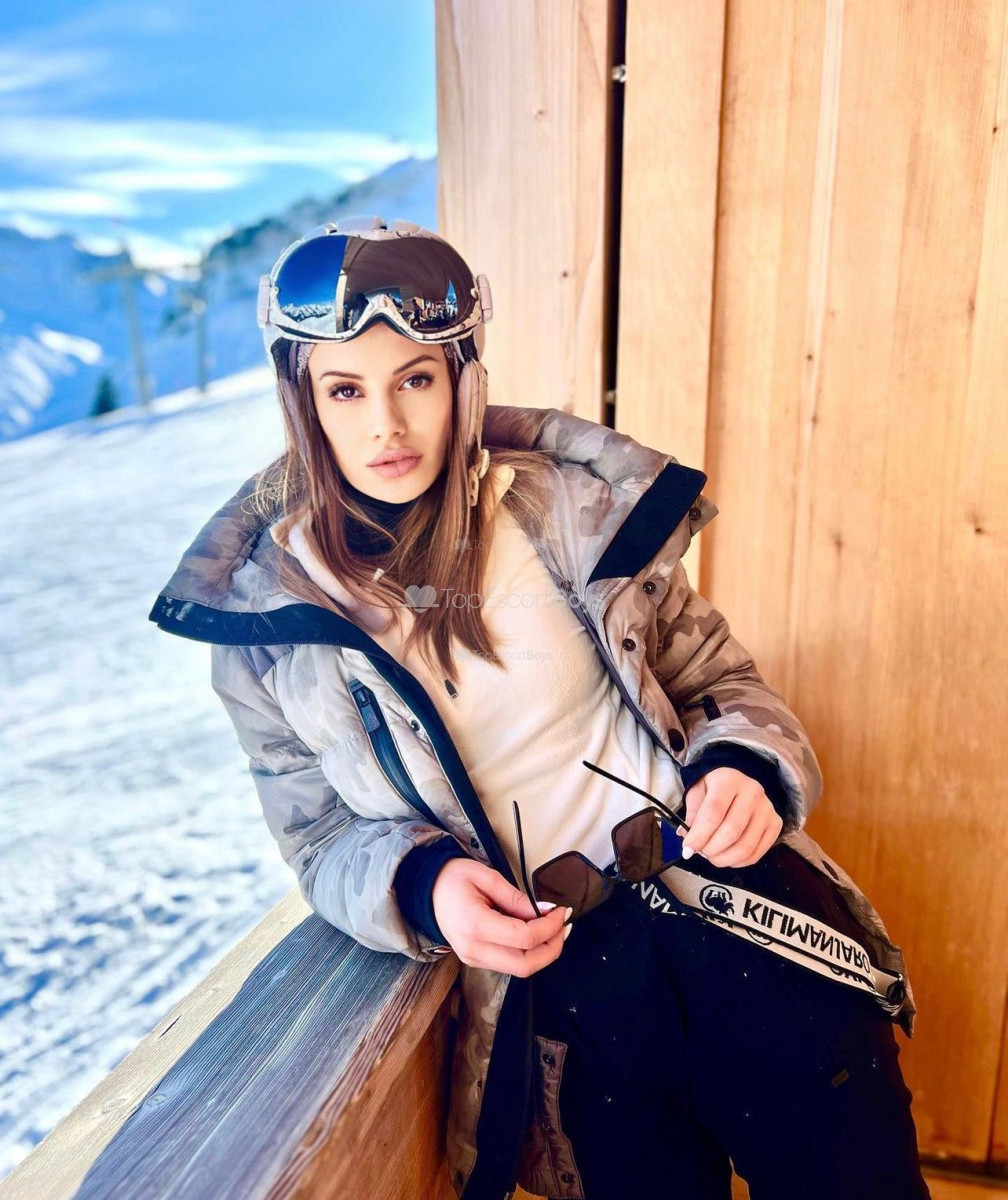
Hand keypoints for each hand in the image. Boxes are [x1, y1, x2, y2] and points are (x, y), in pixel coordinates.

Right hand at [431, 857, 570, 975]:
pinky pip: (510, 964)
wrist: (426, 891)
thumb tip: (545, 911)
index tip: (562, 911)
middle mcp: (473, 949)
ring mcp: (473, 959)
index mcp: (475, 925)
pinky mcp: (476, 961)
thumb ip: (517, 898)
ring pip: (520, 969)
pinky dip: (529, 953)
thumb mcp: (487, 876)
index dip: (550, 927)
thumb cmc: (454, 878)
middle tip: (565, 926)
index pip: (524, 938)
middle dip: (553, 947)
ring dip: (544, 953)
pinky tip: (537, 934)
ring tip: (556, 929)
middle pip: (525, 964)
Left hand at [676, 767, 782, 867]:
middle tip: (700, 852)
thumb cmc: (713, 788)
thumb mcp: (697, 792)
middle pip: (732, 831)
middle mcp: (753, 792)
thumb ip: (692, 813)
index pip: (714, 812)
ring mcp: (767, 808)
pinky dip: (739, 862)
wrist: (737, 782)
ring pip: (746, 846)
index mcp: (729, 779)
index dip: (699, 835)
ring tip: (712, 856)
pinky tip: (727, 857)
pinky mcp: (776, 824)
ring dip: (724, 858)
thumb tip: (689, 838)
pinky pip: (757, 852)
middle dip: (711, 849)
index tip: (687, 849)